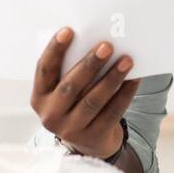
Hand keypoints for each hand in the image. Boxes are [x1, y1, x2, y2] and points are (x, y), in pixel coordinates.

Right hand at [30, 27, 139, 159]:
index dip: (55, 50)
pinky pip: (112, 112)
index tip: (68, 31)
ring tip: (127, 60)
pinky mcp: (93, 137)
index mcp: (39, 97)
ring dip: (112, 78)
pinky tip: (134, 79)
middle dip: (90, 64)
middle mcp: (51, 115)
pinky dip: (124, 94)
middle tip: (107, 46)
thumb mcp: (63, 91)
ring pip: (93, 100)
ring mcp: (71, 130)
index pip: (44, 70)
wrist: (89, 141)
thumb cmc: (76, 103)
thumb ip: (70, 70)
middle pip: (71, 86)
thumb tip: (96, 42)